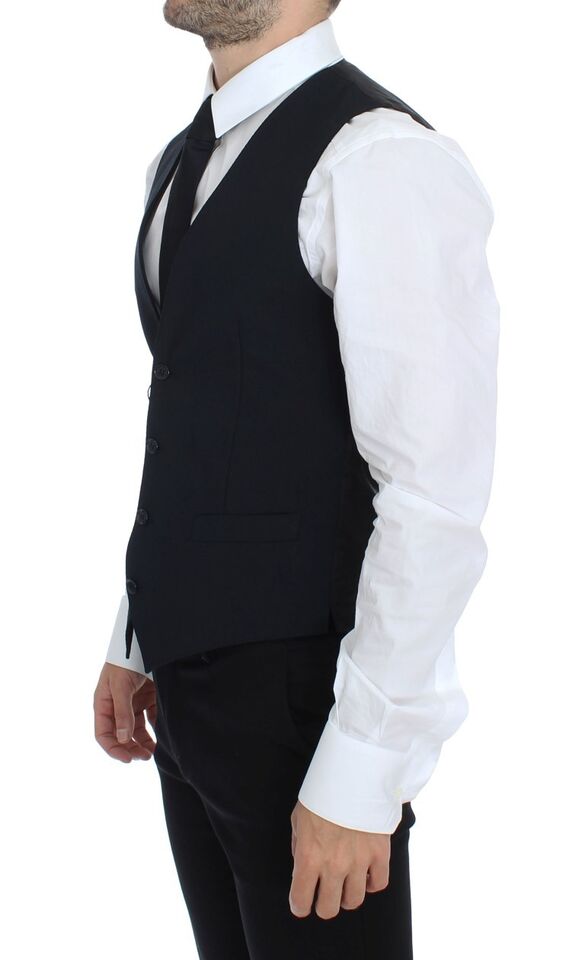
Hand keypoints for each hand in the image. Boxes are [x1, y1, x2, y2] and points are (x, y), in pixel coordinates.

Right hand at [94, 662, 156, 761]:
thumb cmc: (125, 661)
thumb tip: (124, 739)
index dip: (113, 749)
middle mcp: (117, 706)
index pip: (104, 734)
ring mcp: (133, 702)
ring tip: (153, 752)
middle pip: (121, 735)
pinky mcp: (148, 698)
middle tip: (145, 757)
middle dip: (131, 748)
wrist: (145, 642)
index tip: (127, 759)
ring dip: (143, 742)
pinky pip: (151, 718)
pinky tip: (162, 736)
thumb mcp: (120, 685)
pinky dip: (156, 729)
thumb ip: (122, 712)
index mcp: (104, 704)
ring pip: (136, 730)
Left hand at [289, 800, 389, 919]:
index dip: (299, 906)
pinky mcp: (380, 853)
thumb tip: (302, 868)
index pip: (301, 900)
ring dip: (346, 896)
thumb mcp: (298, 819)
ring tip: (344, 885)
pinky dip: (371, 883)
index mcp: (309, 857)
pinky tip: (365, 875)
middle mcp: (333, 865)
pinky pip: (379, 883)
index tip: (301, 904)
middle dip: (323, 905)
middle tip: (323, 896)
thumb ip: (300, 847)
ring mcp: (359, 861)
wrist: (352, 774)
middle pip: (328, 908)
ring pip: (354, 900)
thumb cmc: (321, 795)